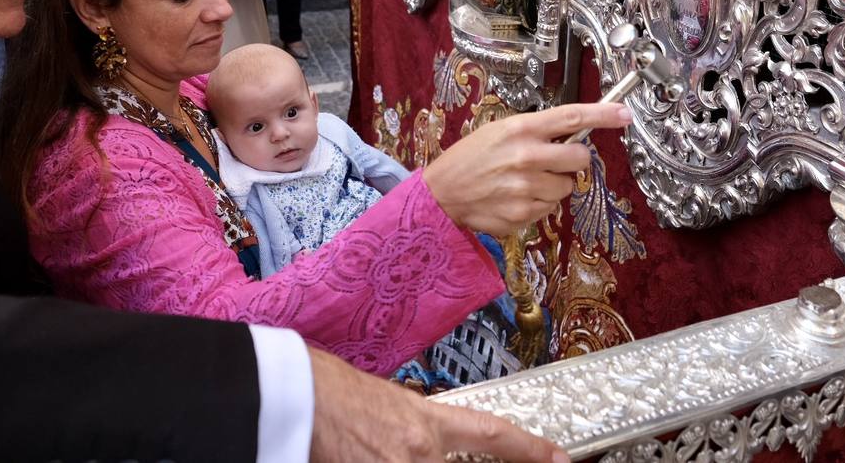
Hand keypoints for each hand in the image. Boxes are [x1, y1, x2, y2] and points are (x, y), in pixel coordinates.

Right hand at [309, 347, 566, 462]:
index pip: (491, 435)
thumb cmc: (323, 388)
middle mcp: (416, 454)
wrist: (284, 393)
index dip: (528, 449)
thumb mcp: (383, 401)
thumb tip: (429, 445)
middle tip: (460, 452)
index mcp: (423, 423)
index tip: (560, 458)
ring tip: (382, 447)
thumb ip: (414, 427)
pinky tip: (366, 455)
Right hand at [423, 103, 630, 234]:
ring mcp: (526, 187)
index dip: (603, 115)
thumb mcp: (499, 131)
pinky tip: (515, 198)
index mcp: (520, 129)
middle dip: (573, 161)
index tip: (624, 114)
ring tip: (524, 182)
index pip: (572, 117)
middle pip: (579, 158)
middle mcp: (526, 156)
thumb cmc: (470, 158)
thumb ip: (535, 132)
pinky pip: (550, 208)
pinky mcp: (524, 213)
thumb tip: (572, 135)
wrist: (442, 193)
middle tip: (553, 162)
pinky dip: (538, 204)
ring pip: (566, 187)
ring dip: (553, 185)